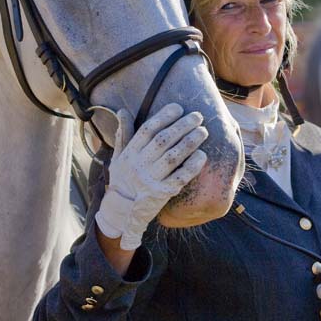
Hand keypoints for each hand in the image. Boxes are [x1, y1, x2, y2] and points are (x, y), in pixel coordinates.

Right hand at [96, 103, 207, 249]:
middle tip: (197, 116)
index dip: (163, 117)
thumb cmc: (122, 181)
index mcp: (130, 154)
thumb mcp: (117, 157)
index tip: (178, 107)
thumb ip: (123, 135)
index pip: (147, 130)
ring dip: (190, 142)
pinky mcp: (163, 193)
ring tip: (203, 131)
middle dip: (182, 126)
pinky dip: (192, 166)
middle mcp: (140, 165)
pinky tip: (202, 155)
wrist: (121, 212)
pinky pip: (180, 178)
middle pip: (163, 141)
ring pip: (173, 157)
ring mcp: (152, 180)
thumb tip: (122, 111)